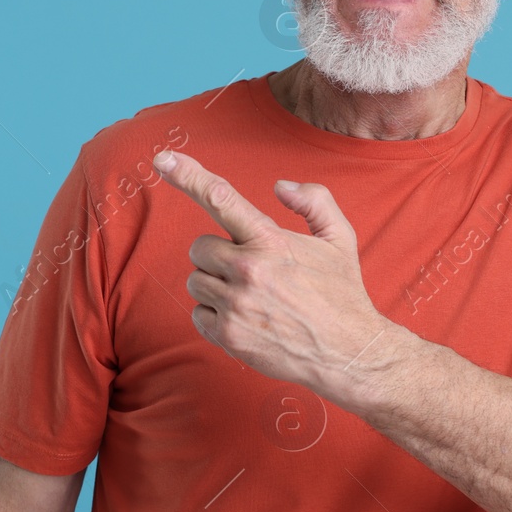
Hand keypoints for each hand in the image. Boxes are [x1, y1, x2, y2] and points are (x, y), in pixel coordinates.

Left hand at [151, 148, 403, 401]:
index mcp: (271, 240)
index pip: (221, 198)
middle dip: (218, 255)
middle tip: (251, 270)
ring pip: (196, 281)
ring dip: (216, 286)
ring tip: (253, 297)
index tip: (162, 158)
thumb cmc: (342, 293)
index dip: (188, 175)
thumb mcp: (339, 238)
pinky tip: (247, 320)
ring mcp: (236, 305)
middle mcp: (249, 270)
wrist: (349, 353)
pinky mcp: (228, 335)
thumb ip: (314, 201)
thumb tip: (280, 186)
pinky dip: (215, 316)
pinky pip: (198, 314)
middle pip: (199, 247)